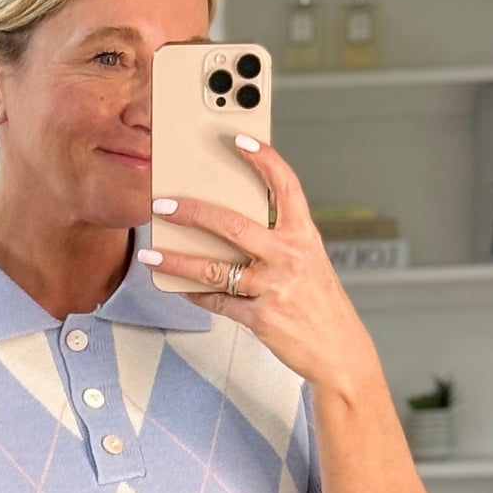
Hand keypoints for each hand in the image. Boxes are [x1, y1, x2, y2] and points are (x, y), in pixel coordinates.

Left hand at [138, 136, 378, 400]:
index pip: (286, 186)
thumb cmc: (321, 305)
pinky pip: (219, 302)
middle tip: (163, 204)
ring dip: (178, 260)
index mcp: (304, 236)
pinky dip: (196, 294)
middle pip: (233, 224)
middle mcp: (290, 257)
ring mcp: (275, 288)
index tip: (240, 140)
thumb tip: (229, 229)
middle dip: (192, 212)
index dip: (264, 160)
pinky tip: (179, 286)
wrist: (340, 352)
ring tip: (152, 253)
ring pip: (215, 268)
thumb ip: (278, 242)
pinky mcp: (262, 319)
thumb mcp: (309, 263)